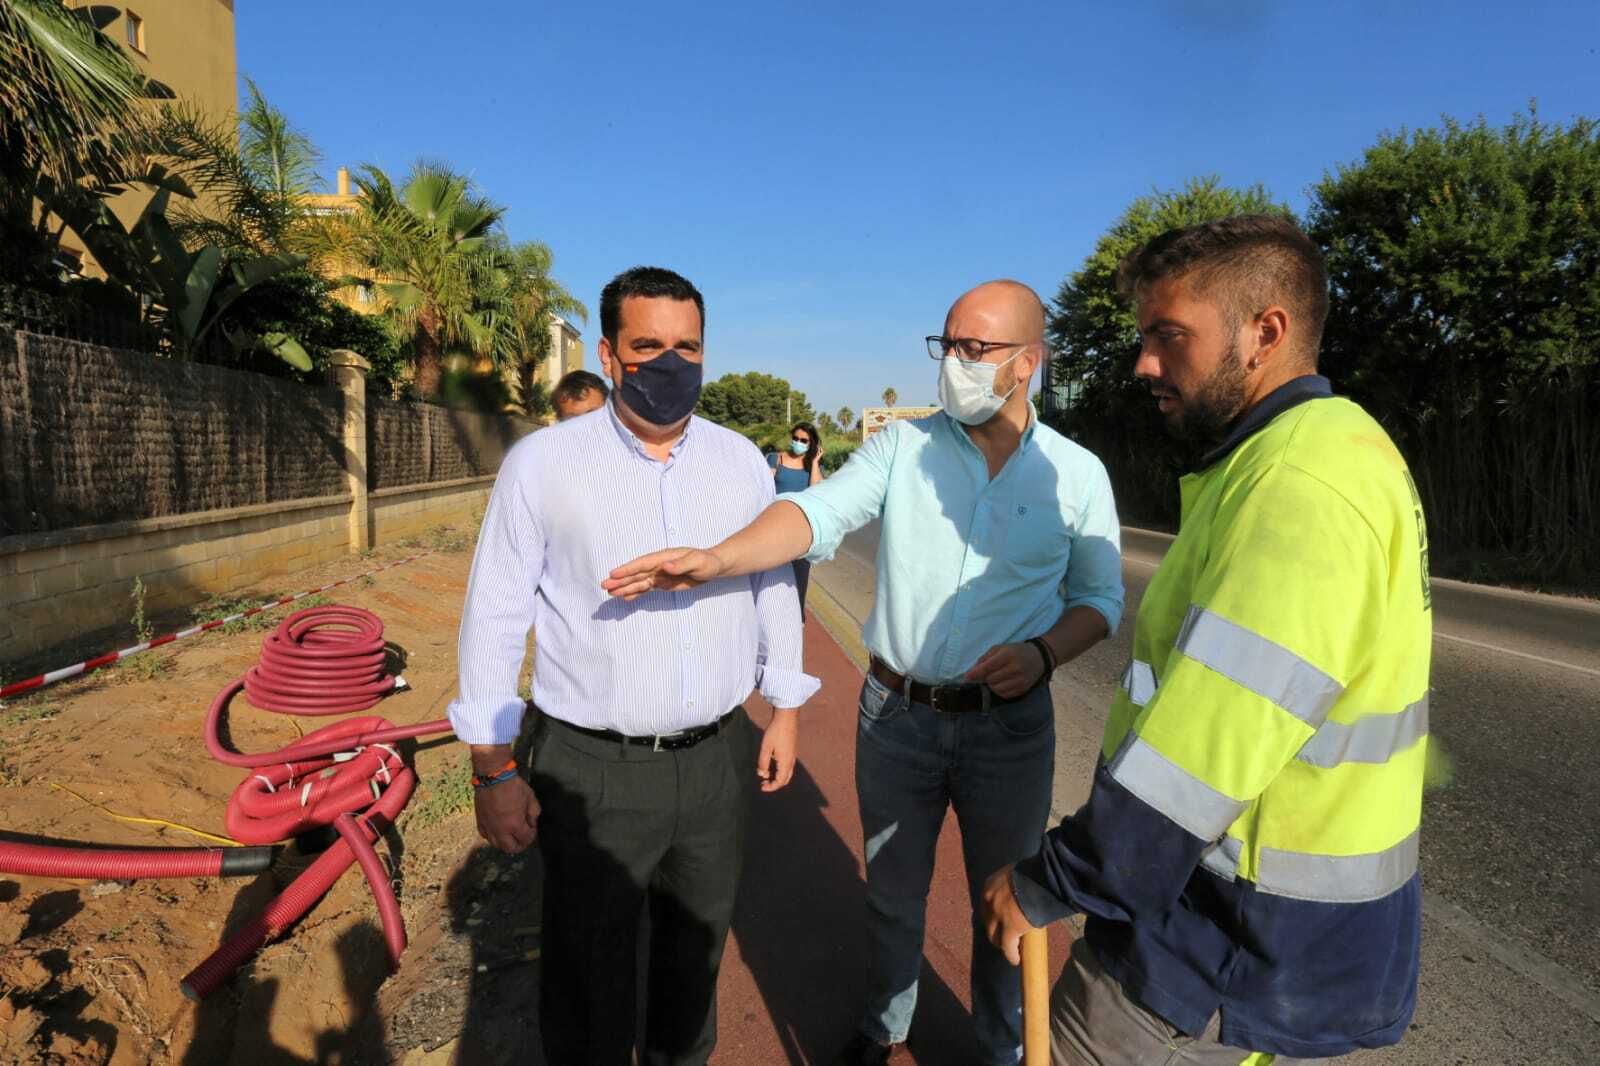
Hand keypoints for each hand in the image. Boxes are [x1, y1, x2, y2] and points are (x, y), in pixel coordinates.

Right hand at [474, 775, 540, 853]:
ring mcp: (488, 827)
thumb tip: (531, 822)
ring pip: (497, 845)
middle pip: (510, 848)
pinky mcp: (480, 822)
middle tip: (523, 838)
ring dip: (506, 843)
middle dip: (520, 845)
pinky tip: (498, 831)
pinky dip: (493, 837)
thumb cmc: (513, 786)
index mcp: (515, 825)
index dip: (532, 835)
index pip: (525, 839)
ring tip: (511, 836)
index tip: (532, 828)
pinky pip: (485, 836)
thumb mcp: (530, 797)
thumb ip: (534, 813)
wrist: (493, 777)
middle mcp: (500, 830)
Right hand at [602, 547, 725, 599]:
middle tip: (604, 585)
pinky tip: (625, 597)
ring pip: (638, 582)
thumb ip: (681, 564)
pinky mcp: (663, 583)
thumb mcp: (698, 562)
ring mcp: (659, 574)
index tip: (614, 573)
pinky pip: (646, 588)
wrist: (714, 567)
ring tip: (609, 593)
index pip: (643, 564)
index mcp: (665, 558)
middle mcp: (659, 565)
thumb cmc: (707, 562)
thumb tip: (665, 566)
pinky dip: (635, 593)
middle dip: (620, 579)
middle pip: (636, 573)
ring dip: (624, 587)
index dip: (628, 569)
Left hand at [755, 709, 798, 791]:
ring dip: (777, 776)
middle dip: (774, 783)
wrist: (787, 717)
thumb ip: (763, 763)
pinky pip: (787, 765)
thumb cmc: (775, 732)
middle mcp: (791, 761)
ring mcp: (793, 755)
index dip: (771, 787)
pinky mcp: (792, 750)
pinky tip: (771, 762)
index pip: (780, 782)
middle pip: (785, 779)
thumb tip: (762, 774)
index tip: (761, 787)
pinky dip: (780, 769)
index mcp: (785, 762)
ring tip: (766, 773)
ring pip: (787, 772)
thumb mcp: (765, 748)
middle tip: (763, 782)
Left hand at [965, 642, 1048, 699]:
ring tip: (997, 677)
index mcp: (1008, 655)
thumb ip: (985, 659)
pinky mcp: (1023, 689)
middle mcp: (1015, 668)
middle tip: (989, 672)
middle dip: (985, 677)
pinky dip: (1000, 690)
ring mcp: (1021, 680)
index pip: (988, 667)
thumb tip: (971, 672)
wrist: (1039, 658)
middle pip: (990, 679)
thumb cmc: (1015, 651)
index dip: (975, 673)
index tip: (966, 677)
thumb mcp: (1000, 648)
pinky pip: (1004, 694)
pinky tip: (1003, 682)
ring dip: (992, 684)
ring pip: (996, 689)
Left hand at [981, 863, 1041, 965]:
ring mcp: (998, 915)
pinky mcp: (1010, 928)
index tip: (998, 920)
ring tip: (1008, 948)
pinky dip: (1011, 955)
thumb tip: (1023, 893)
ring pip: (994, 936)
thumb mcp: (1019, 875)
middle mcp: (990, 899)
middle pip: (987, 920)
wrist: (1045, 877)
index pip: (987, 903)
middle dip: (994, 929)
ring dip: (1000, 943)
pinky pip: (1007, 947)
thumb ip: (1015, 885)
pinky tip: (1015, 960)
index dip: (993, 914)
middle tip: (1002, 936)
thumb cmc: (1038, 873)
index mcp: (991, 884)